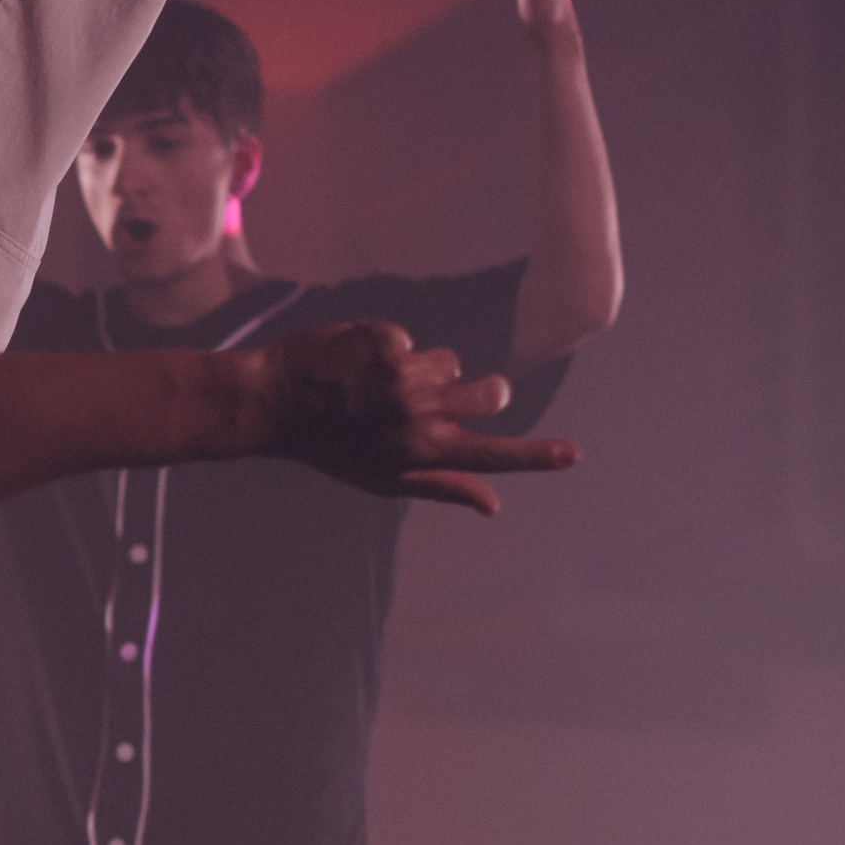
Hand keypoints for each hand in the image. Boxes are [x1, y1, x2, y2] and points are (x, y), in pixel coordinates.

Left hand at [252, 323, 576, 515]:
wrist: (271, 402)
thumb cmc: (331, 447)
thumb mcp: (382, 479)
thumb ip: (442, 485)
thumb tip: (493, 506)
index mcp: (420, 454)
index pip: (491, 458)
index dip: (535, 457)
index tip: (572, 454)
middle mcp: (417, 416)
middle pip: (491, 393)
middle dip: (483, 391)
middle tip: (439, 396)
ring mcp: (402, 375)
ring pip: (449, 362)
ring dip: (423, 369)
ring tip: (376, 386)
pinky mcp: (385, 340)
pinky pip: (411, 339)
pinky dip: (389, 348)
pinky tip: (354, 364)